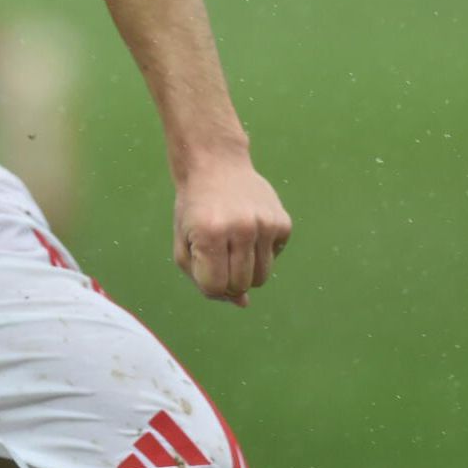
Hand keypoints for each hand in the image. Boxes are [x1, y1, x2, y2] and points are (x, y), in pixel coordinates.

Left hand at [172, 157, 289, 306]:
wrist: (215, 164)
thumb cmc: (195, 209)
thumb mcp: (184, 241)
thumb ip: (203, 279)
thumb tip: (243, 303)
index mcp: (210, 233)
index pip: (216, 287)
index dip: (208, 284)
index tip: (203, 264)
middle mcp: (242, 228)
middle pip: (241, 286)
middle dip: (227, 279)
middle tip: (218, 254)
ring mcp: (266, 224)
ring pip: (261, 278)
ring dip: (246, 270)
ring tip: (232, 244)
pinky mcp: (283, 223)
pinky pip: (274, 259)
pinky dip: (261, 252)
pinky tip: (248, 228)